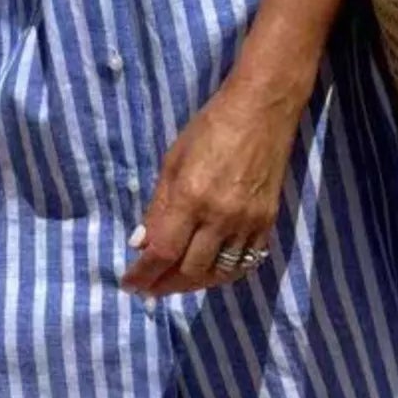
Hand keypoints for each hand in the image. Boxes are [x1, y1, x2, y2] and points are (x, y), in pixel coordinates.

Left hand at [119, 67, 303, 297]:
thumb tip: (140, 243)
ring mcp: (247, 222)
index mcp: (191, 197)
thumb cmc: (210, 128)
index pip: (162, 252)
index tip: (129, 284)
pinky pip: (245, 262)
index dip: (143, 274)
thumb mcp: (172, 161)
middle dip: (165, 284)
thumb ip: (158, 206)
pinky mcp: (267, 221)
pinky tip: (208, 270)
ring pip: (218, 273)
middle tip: (149, 286)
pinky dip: (223, 272)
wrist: (262, 110)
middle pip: (190, 270)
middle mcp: (220, 216)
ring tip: (175, 281)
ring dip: (193, 283)